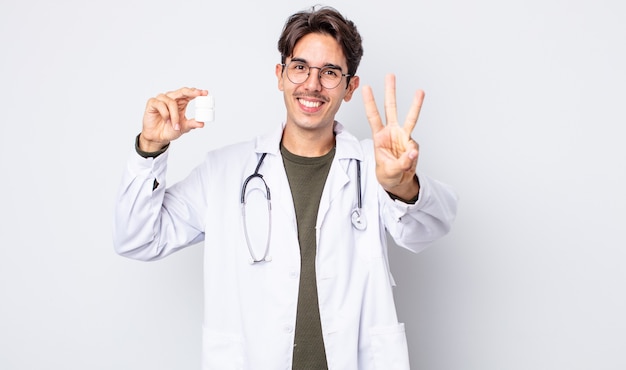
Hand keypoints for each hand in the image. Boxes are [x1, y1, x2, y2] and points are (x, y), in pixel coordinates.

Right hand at [139, 87, 207, 151]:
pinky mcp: (152, 103)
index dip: (197, 92)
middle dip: (190, 92)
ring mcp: (162, 100)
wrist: (158, 137)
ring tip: (175, 125)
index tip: (205, 93)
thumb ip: (192, 124)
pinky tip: (166, 120)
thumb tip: (202, 123)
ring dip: (174, 115)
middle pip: (182, 91)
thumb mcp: (184, 127)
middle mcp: (172, 98)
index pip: (190, 94)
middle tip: (198, 94)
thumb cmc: (170, 129)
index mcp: (181, 102)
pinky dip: (165, 113)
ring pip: (171, 101)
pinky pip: (160, 104)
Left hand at [362, 74, 423, 199]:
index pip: (373, 116)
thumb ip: (401, 162)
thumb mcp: (390, 171)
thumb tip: (413, 151)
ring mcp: (403, 136)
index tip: (366, 87)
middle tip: (390, 75)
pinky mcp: (412, 143)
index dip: (369, 102)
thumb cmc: (388, 174)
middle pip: (391, 108)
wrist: (397, 181)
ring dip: (415, 104)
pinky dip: (413, 154)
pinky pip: (415, 146)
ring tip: (420, 91)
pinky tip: (409, 160)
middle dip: (390, 92)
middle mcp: (391, 132)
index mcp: (379, 136)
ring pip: (409, 117)